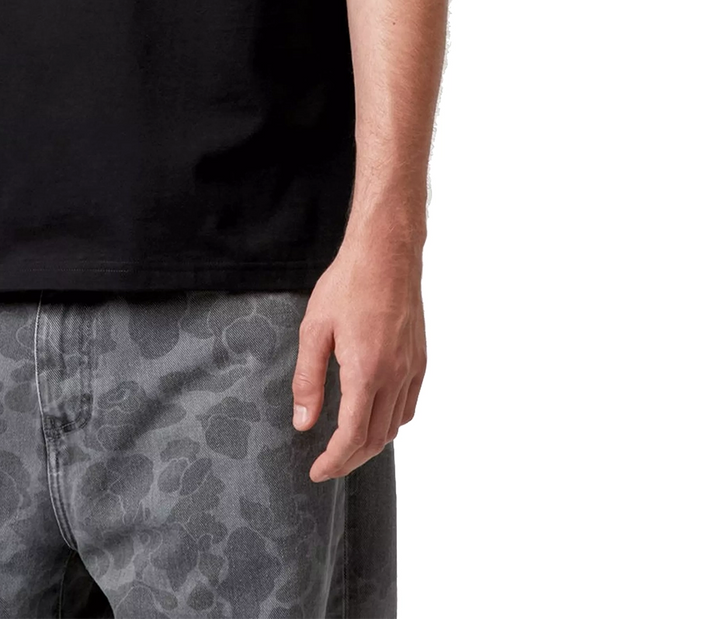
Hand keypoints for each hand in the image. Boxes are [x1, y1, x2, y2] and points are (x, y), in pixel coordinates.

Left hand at [291, 228, 426, 480]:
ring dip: (371, 444)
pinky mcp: (420, 359)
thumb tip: (303, 423)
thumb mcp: (314, 329)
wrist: (387, 252)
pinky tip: (374, 416)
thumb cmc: (348, 284)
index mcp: (366, 371)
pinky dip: (391, 422)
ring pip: (395, 425)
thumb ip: (308, 380)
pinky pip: (409, 405)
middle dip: (350, 460)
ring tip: (347, 446)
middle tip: (327, 465)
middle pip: (376, 439)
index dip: (334, 462)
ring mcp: (412, 368)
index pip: (352, 436)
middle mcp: (395, 376)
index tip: (317, 471)